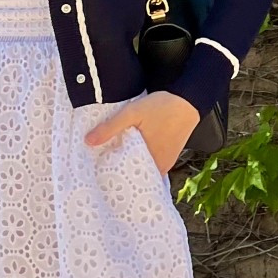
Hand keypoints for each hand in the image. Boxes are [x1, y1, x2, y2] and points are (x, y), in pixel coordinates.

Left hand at [84, 90, 198, 173]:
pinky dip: (143, 159)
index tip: (100, 175)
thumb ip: (110, 128)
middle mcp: (161, 166)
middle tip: (103, 169)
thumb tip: (88, 142)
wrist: (189, 99)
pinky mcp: (171, 154)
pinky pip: (153, 162)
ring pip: (145, 168)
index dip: (114, 177)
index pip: (129, 178)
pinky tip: (132, 152)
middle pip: (137, 175)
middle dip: (122, 172)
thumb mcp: (132, 113)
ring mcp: (167, 161)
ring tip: (114, 160)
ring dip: (132, 165)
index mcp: (151, 160)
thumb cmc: (162, 107)